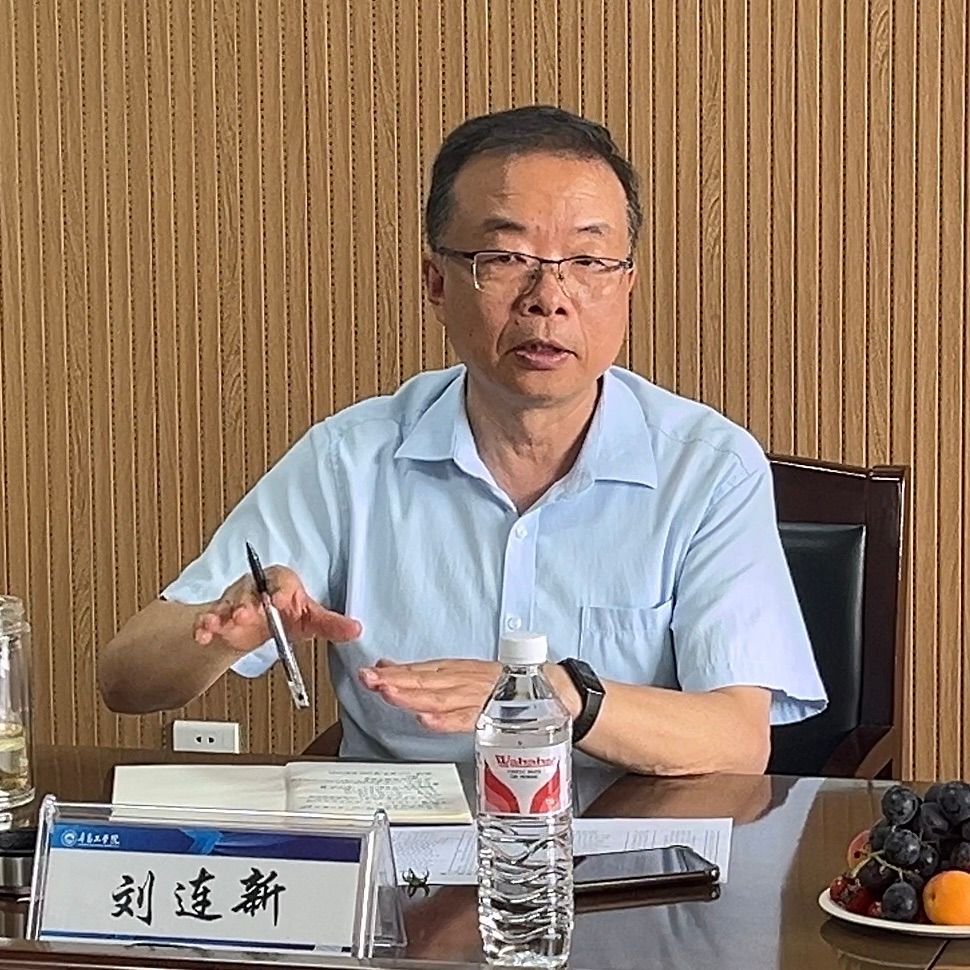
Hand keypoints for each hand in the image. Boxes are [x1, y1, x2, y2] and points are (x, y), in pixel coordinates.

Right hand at [193, 565, 361, 653]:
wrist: (258, 627)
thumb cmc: (285, 615)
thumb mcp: (310, 619)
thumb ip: (331, 624)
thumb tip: (355, 629)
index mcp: (282, 583)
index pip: (282, 581)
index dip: (281, 591)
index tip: (282, 601)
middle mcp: (257, 589)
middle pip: (251, 593)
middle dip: (249, 604)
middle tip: (249, 614)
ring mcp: (235, 601)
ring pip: (228, 605)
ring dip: (224, 614)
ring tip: (222, 624)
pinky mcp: (219, 616)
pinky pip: (208, 619)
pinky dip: (204, 627)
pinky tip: (203, 636)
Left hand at [358, 658, 500, 731]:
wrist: (540, 685)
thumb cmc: (492, 681)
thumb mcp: (453, 671)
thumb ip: (417, 674)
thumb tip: (385, 665)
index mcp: (449, 671)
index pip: (414, 671)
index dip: (390, 673)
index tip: (367, 673)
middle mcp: (458, 681)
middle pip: (421, 682)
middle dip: (393, 681)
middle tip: (370, 679)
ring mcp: (472, 697)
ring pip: (437, 698)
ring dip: (411, 696)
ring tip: (388, 694)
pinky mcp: (487, 715)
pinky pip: (463, 719)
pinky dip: (445, 720)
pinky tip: (426, 720)